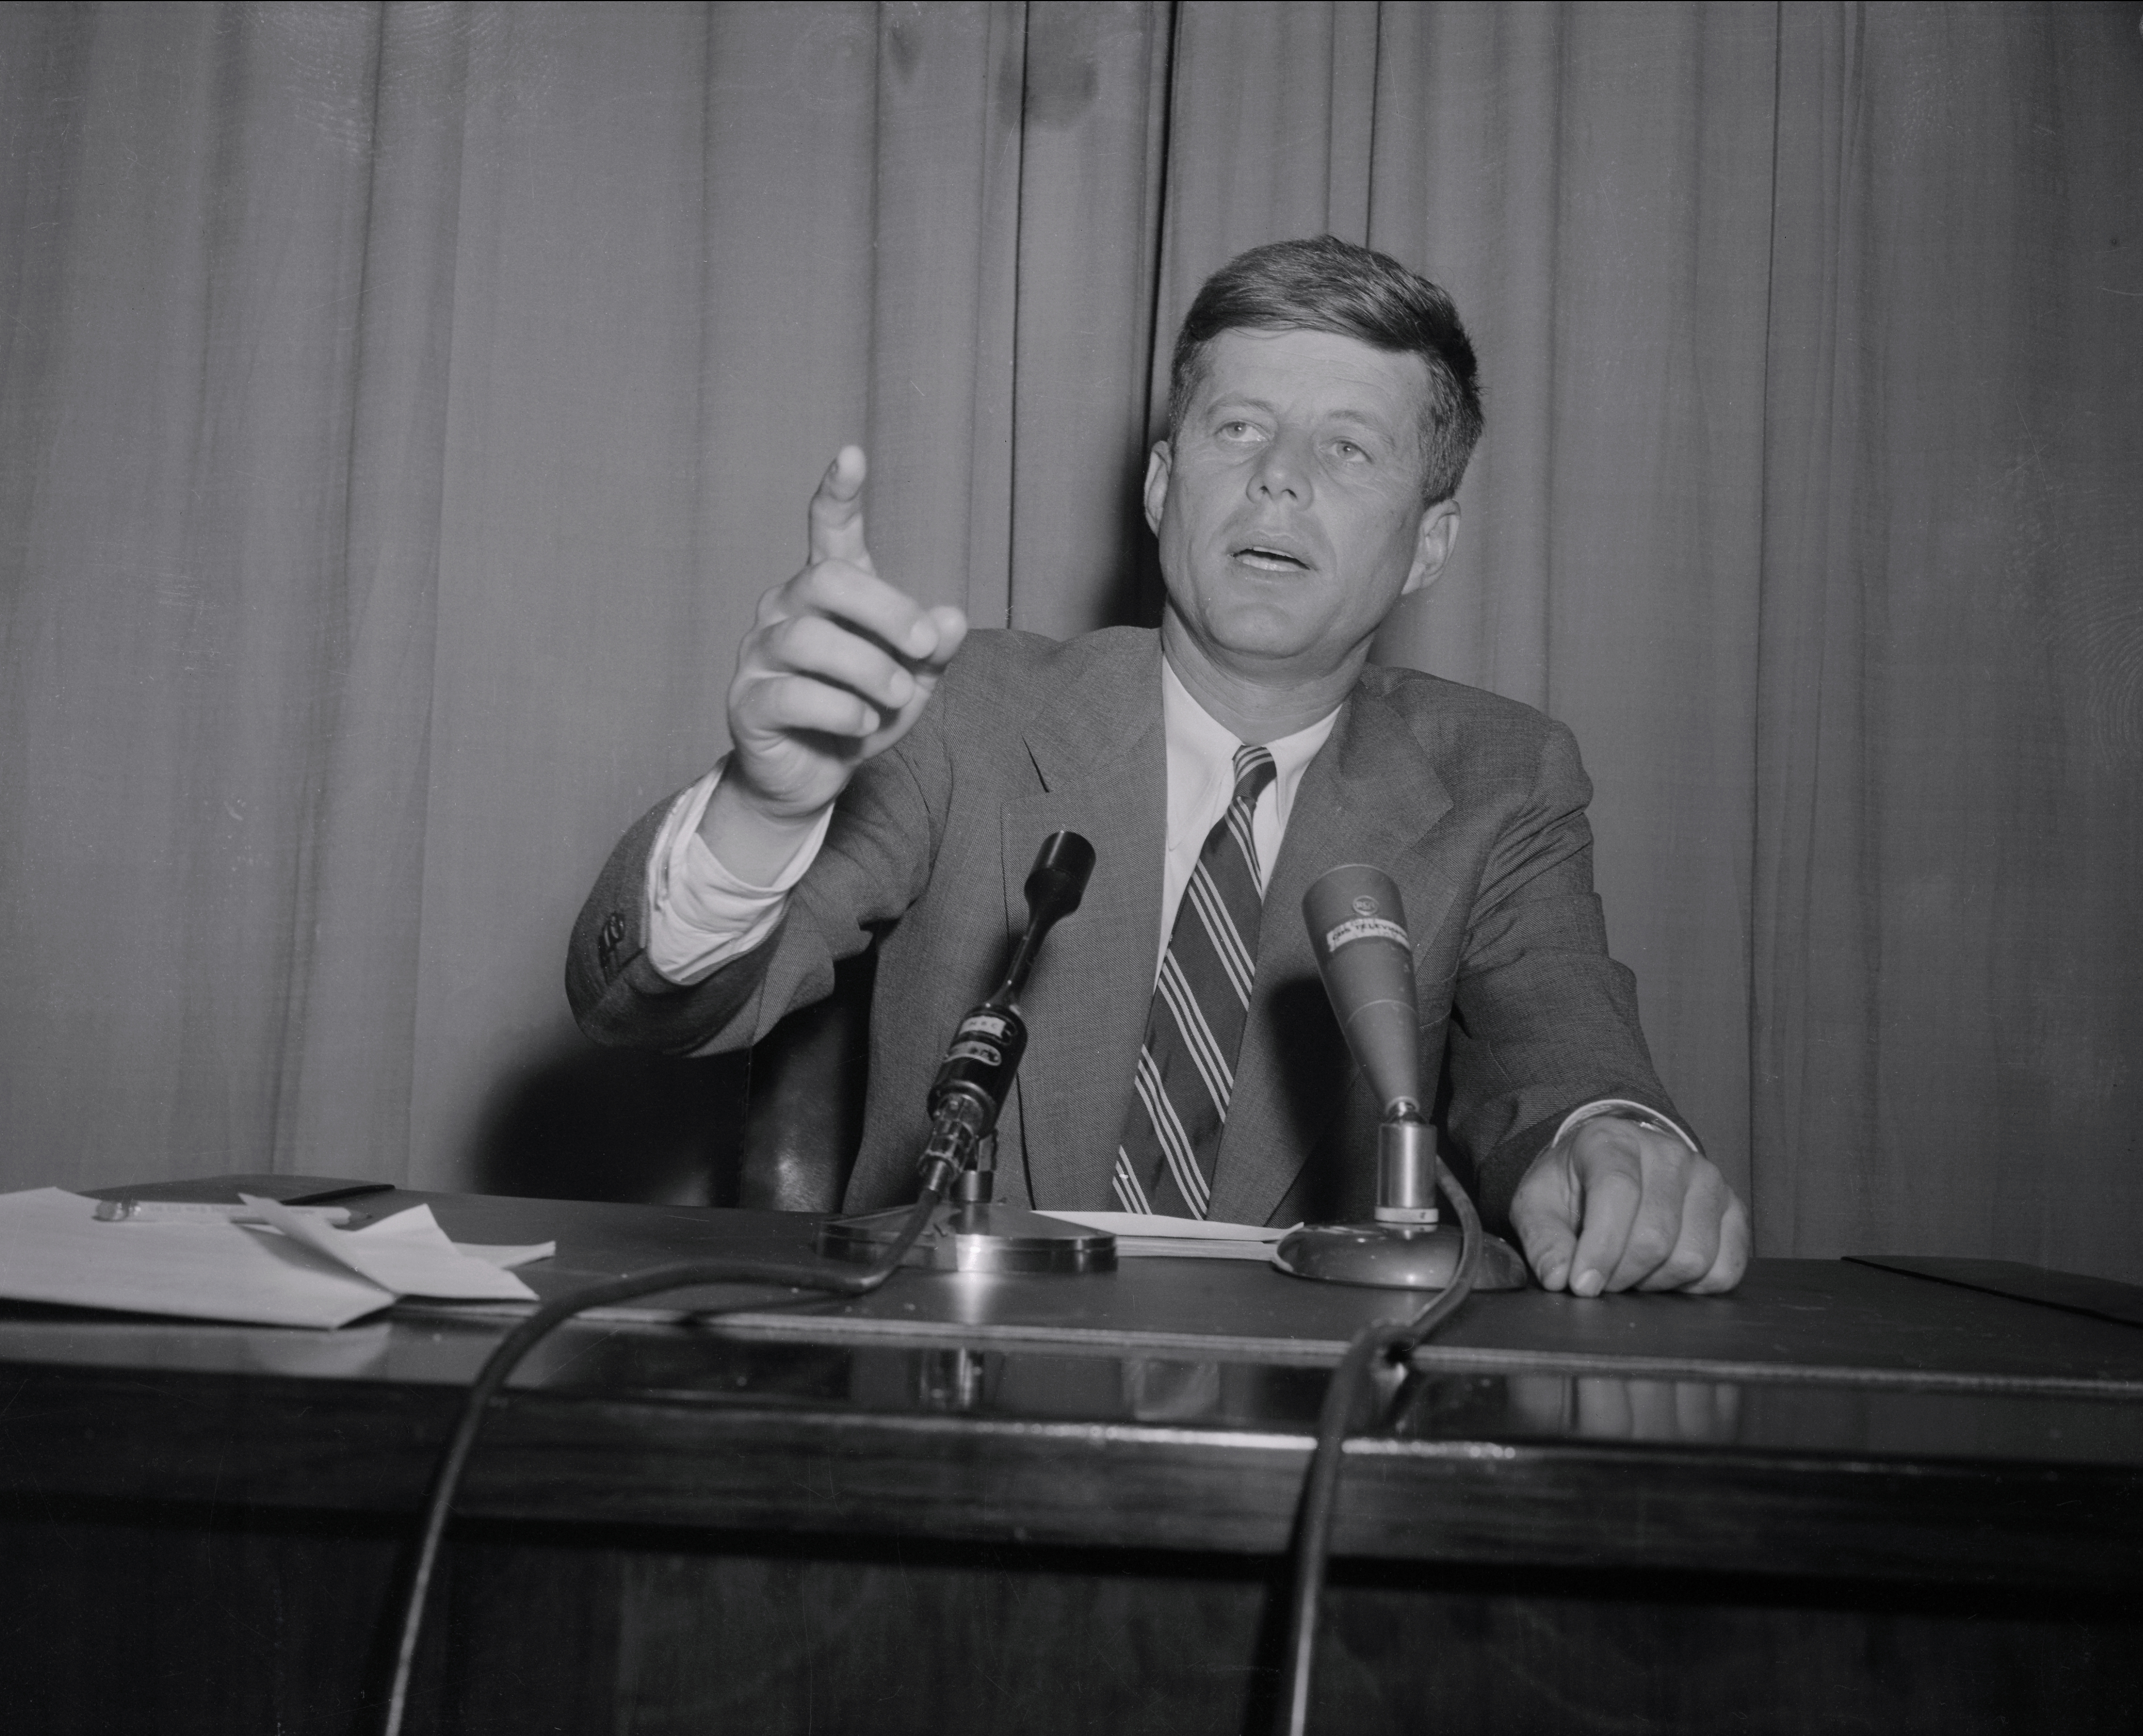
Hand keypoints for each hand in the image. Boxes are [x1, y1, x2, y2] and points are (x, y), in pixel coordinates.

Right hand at [706, 448, 966, 873]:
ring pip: (812, 640)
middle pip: (828, 580)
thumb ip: (932, 650)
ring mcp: (759, 653)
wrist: (811, 779)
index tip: (852, 454)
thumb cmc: (860, 715)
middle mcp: (784, 609)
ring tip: (896, 698)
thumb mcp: (911, 681)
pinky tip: (862, 724)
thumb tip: (953, 618)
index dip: (837, 491)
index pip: (826, 529)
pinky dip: (842, 711)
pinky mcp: (746, 702)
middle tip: (924, 647)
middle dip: (888, 611)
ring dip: (871, 671)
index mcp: (826, 593)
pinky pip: (795, 695)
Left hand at [1509, 1117, 1749, 1295]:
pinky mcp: (1734, 1210)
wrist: (1612, 1168)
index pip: (1618, 1192)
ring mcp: (1708, 1180)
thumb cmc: (1573, 1188)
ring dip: (1655, 1283)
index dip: (1600, 1247)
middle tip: (1601, 1280)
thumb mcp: (1538, 1206)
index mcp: (1612, 1141)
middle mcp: (1669, 1153)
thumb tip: (1558, 1278)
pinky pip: (1726, 1269)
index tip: (1582, 1285)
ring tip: (1630, 1272)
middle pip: (1656, 1236)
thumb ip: (1543, 1241)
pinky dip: (1693, 1287)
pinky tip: (1664, 1274)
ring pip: (1693, 1257)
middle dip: (1622, 1274)